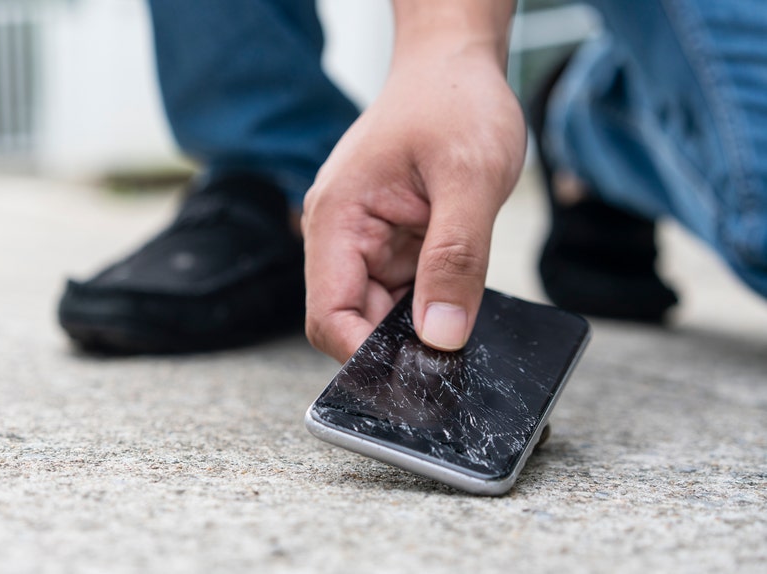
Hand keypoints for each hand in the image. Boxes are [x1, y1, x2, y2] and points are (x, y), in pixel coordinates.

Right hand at [302, 41, 525, 361]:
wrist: (454, 65)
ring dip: (418, 325)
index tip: (416, 377)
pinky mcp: (391, 244)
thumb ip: (456, 259)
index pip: (329, 315)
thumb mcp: (469, 179)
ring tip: (461, 317)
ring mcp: (366, 242)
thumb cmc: (453, 102)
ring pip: (380, 314)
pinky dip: (431, 304)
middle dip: (397, 346)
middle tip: (452, 358)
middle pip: (351, 322)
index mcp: (337, 219)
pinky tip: (459, 299)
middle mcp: (341, 236)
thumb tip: (442, 337)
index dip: (363, 356)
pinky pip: (404, 294)